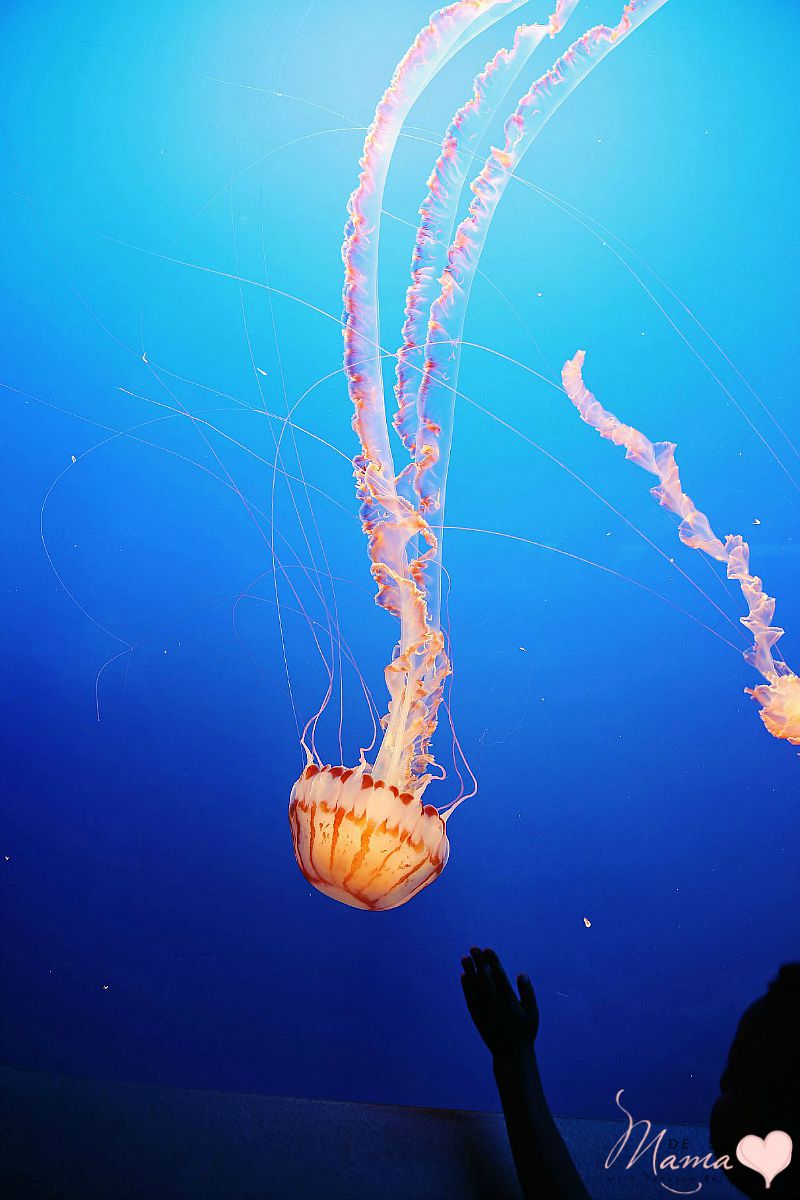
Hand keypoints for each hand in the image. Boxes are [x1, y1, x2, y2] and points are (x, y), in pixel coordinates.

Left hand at [461, 946, 538, 1062]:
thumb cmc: (525, 1032)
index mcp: (509, 1002)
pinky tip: (464, 976)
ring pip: (474, 988)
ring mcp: (484, 1011)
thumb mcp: (532, 1013)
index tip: (487, 950)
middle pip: (484, 979)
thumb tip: (522, 973)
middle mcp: (495, 1005)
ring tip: (464, 958)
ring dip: (469, 972)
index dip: (493, 962)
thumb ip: (528, 992)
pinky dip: (466, 987)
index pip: (499, 977)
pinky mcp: (477, 1018)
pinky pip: (470, 999)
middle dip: (478, 963)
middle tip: (473, 948)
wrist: (511, 1055)